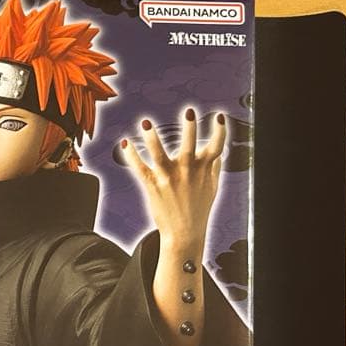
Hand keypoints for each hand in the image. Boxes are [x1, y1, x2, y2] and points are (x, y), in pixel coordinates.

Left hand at [121, 109, 226, 252]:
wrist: (184, 233)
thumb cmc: (198, 210)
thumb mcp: (212, 188)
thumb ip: (214, 168)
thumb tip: (217, 154)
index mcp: (204, 169)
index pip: (216, 146)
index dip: (220, 131)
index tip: (218, 116)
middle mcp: (187, 171)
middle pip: (189, 146)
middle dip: (190, 128)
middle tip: (189, 111)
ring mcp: (169, 177)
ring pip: (159, 154)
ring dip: (151, 138)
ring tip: (145, 123)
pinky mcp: (153, 185)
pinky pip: (139, 167)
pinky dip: (131, 155)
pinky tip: (125, 143)